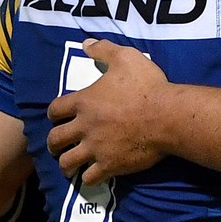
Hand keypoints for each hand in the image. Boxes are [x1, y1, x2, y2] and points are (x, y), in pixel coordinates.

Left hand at [46, 39, 168, 185]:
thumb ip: (104, 50)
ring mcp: (96, 148)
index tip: (57, 117)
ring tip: (69, 166)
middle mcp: (84, 127)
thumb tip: (86, 43)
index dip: (54, 114)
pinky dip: (88, 178)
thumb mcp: (125, 58)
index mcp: (84, 102)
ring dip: (66, 164)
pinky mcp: (110, 165)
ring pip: (68, 162)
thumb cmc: (147, 86)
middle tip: (58, 145)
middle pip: (55, 139)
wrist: (167, 116)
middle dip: (53, 143)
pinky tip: (90, 176)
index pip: (55, 110)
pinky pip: (90, 178)